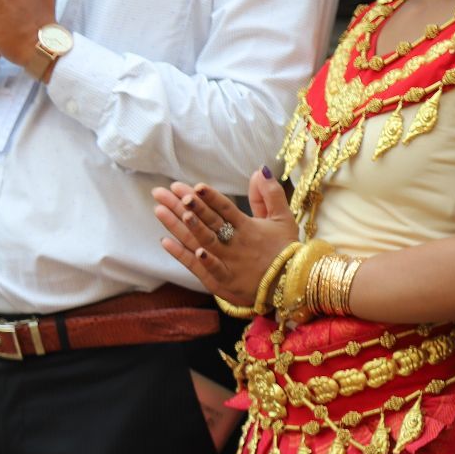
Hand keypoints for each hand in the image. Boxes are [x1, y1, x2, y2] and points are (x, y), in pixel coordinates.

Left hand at [152, 168, 299, 308]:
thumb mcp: (283, 218)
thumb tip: (260, 170)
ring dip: (180, 225)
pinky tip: (167, 243)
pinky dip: (185, 255)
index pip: (225, 208)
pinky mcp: (221, 280)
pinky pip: (201, 266)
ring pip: (200, 239)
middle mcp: (235, 242)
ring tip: (163, 210)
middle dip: (185, 205)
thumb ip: (270, 194)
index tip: (193, 186)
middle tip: (165, 191)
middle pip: (207, 220)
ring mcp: (227, 261)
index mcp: (247, 226)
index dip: (209, 196)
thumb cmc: (285, 250)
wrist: (291, 283)